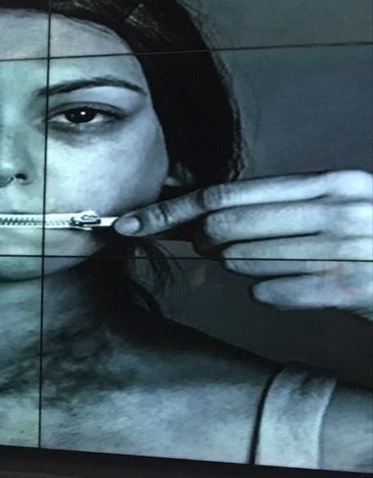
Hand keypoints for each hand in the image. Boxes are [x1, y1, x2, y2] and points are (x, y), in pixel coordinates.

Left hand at [114, 170, 372, 320]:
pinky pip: (273, 294)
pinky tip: (295, 289)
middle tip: (222, 250)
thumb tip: (190, 210)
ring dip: (246, 270)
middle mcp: (338, 209)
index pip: (225, 195)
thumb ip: (267, 207)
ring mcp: (348, 248)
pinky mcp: (353, 288)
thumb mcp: (329, 210)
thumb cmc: (368, 245)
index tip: (129, 224)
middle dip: (207, 244)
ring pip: (244, 264)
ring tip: (283, 264)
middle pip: (225, 230)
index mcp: (327, 183)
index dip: (169, 211)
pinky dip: (271, 293)